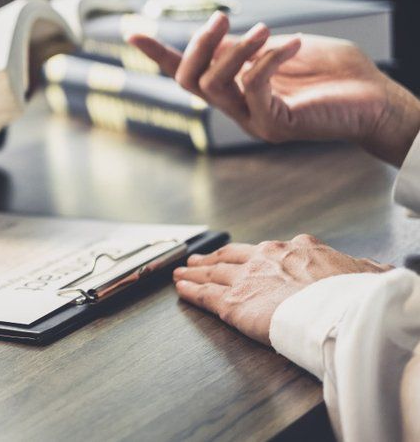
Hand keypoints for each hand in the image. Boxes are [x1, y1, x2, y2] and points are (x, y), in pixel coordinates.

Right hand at [127, 11, 419, 164]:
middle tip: (221, 17)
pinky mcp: (274, 124)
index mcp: (236, 89)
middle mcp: (237, 108)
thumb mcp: (283, 47)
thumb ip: (250, 45)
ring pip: (214, 86)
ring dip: (235, 52)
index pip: (188, 73)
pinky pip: (253, 88)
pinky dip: (267, 60)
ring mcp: (252, 119)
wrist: (378, 100)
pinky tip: (291, 44)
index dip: (158, 54)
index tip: (131, 32)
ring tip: (265, 30)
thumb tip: (216, 36)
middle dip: (199, 46)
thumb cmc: (338, 73)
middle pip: (190, 80)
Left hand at [174, 234, 389, 344]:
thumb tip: (379, 269)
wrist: (339, 310)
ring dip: (195, 273)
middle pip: (232, 256)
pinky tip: (180, 289)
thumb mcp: (365, 272)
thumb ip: (361, 269)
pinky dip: (190, 291)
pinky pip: (205, 295)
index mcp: (296, 249)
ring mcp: (246, 279)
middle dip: (213, 258)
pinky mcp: (232, 303)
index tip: (247, 256)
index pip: (269, 250)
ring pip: (212, 273)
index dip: (254, 254)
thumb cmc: (354, 295)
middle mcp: (266, 258)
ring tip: (182, 272)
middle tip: (199, 259)